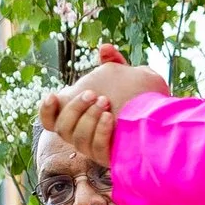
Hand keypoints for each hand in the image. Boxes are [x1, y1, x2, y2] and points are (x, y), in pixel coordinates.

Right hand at [38, 55, 166, 166]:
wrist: (158, 120)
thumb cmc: (137, 99)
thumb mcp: (123, 78)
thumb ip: (112, 63)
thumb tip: (104, 47)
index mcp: (77, 119)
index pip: (49, 121)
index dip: (46, 110)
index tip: (52, 94)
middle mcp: (80, 136)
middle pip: (62, 128)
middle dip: (74, 109)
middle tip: (92, 94)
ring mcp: (93, 149)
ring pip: (78, 139)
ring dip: (88, 119)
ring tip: (105, 102)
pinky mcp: (108, 158)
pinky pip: (97, 149)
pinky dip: (101, 132)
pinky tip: (111, 117)